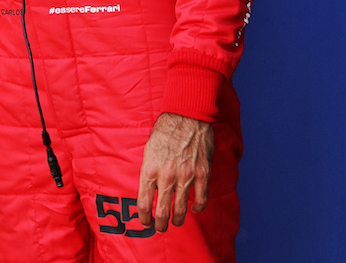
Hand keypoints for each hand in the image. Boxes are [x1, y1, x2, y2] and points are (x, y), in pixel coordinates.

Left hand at [137, 112, 212, 231]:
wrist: (185, 117)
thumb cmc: (164, 132)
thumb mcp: (147, 151)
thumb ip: (149, 171)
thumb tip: (149, 189)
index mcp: (149, 170)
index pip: (144, 203)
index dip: (144, 217)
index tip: (145, 222)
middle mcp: (167, 176)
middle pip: (162, 211)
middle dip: (160, 224)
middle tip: (160, 229)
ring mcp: (186, 176)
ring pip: (181, 209)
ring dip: (178, 220)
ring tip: (175, 223)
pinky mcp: (202, 174)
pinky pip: (201, 198)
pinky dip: (198, 207)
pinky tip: (195, 210)